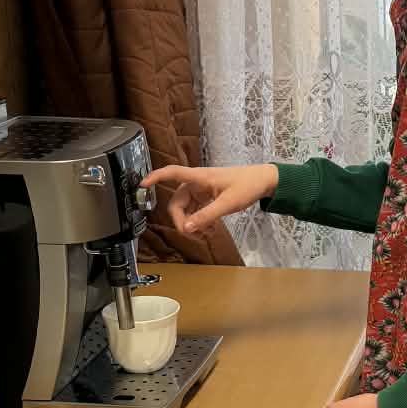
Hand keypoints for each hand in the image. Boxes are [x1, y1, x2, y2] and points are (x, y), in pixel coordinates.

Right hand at [143, 162, 277, 235]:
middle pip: (177, 202)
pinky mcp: (208, 197)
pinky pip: (197, 211)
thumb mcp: (227, 203)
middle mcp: (197, 183)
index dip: (155, 177)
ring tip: (205, 234)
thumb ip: (206, 216)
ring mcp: (202, 190)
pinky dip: (200, 221)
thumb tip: (187, 229)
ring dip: (192, 223)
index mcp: (199, 178)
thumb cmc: (247, 185)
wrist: (264, 181)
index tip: (142, 185)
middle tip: (191, 233)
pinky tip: (209, 230)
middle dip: (181, 219)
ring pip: (187, 209)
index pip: (172, 173)